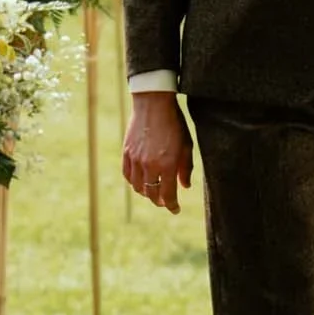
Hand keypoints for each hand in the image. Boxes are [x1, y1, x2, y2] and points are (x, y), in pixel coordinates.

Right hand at [124, 91, 192, 213]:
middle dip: (159, 201)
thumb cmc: (175, 123)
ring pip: (138, 187)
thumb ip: (186, 168)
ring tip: (154, 192)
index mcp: (168, 164)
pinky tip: (141, 181)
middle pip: (152, 194)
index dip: (172, 206)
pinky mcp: (127, 153)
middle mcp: (150, 165)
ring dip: (147, 193)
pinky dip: (134, 182)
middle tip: (165, 202)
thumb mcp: (186, 145)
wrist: (153, 104)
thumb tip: (185, 186)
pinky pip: (128, 175)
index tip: (175, 209)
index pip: (168, 195)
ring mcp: (136, 160)